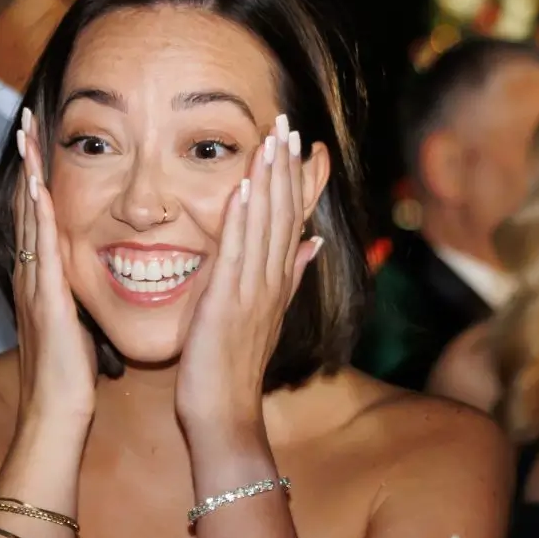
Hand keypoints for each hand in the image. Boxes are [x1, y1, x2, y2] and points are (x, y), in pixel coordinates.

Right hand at [11, 110, 96, 437]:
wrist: (55, 420)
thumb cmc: (71, 381)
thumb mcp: (75, 328)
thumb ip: (78, 301)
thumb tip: (102, 279)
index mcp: (41, 282)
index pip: (39, 218)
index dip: (38, 179)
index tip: (42, 142)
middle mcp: (31, 278)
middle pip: (27, 208)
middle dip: (27, 164)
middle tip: (25, 121)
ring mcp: (34, 288)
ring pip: (29, 220)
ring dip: (28, 177)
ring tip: (26, 137)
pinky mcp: (45, 303)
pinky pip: (41, 251)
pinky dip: (39, 216)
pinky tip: (40, 188)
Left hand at [176, 113, 323, 443]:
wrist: (225, 416)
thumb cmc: (233, 369)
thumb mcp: (265, 316)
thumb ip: (291, 277)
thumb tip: (313, 244)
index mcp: (277, 283)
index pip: (293, 220)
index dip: (298, 179)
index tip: (302, 142)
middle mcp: (272, 282)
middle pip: (286, 214)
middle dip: (287, 166)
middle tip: (288, 122)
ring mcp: (254, 291)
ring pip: (267, 226)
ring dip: (270, 180)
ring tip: (273, 138)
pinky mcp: (230, 302)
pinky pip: (239, 252)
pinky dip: (243, 218)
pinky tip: (245, 186)